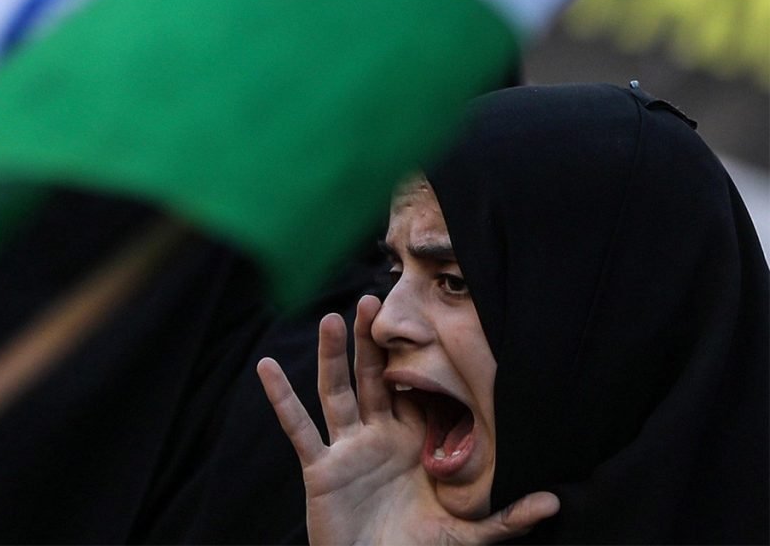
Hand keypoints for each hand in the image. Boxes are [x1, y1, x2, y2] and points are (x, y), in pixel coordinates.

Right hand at [257, 295, 558, 544]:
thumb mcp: (468, 534)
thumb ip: (507, 517)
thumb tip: (556, 500)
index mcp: (411, 443)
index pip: (413, 391)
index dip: (415, 358)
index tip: (424, 319)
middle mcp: (377, 437)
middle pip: (372, 378)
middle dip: (372, 342)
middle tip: (375, 299)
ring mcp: (347, 449)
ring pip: (337, 391)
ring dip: (333, 356)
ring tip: (333, 318)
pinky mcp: (320, 467)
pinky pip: (298, 427)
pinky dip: (280, 397)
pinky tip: (266, 368)